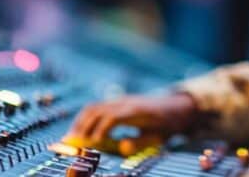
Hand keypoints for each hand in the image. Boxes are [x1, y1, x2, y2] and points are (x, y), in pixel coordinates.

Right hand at [64, 93, 197, 148]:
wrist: (175, 106)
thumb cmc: (167, 124)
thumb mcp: (158, 137)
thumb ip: (140, 143)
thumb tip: (122, 148)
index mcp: (136, 111)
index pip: (112, 117)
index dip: (100, 130)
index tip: (93, 143)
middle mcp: (124, 102)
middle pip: (97, 110)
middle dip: (83, 127)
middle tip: (72, 143)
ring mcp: (119, 100)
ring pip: (93, 107)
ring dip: (80, 122)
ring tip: (72, 138)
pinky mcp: (116, 102)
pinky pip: (96, 107)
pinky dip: (85, 118)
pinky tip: (80, 131)